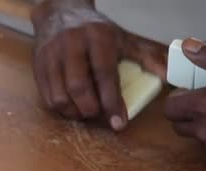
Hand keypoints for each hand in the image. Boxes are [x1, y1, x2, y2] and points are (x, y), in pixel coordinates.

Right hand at [31, 0, 166, 130]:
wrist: (60, 12)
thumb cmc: (95, 30)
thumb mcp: (123, 38)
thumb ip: (146, 58)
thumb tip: (167, 77)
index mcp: (97, 37)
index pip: (104, 74)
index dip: (112, 102)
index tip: (119, 123)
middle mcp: (71, 44)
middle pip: (79, 88)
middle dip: (91, 110)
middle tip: (99, 115)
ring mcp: (51, 55)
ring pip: (59, 96)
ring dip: (74, 112)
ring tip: (85, 112)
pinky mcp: (38, 65)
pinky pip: (47, 97)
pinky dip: (60, 109)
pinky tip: (71, 106)